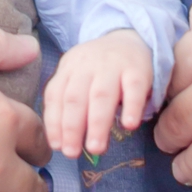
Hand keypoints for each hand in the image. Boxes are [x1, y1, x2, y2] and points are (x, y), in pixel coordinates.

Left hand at [42, 29, 152, 159]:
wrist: (129, 38)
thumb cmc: (98, 70)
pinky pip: (134, 88)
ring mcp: (112, 65)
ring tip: (96, 149)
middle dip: (72, 128)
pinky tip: (129, 126)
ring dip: (97, 123)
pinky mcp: (138, 68)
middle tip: (72, 153)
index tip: (57, 147)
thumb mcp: (77, 78)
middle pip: (75, 97)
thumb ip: (67, 105)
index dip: (54, 123)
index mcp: (67, 68)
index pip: (55, 96)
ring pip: (102, 94)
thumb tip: (61, 143)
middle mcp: (86, 65)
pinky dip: (131, 107)